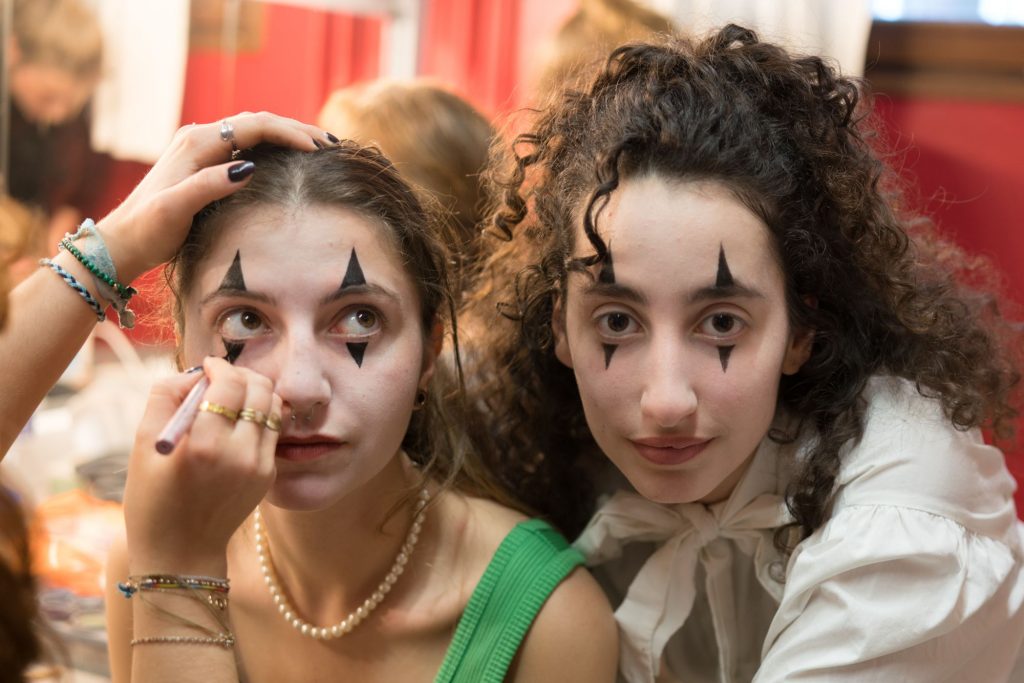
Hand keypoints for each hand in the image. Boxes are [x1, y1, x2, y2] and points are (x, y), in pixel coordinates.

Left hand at [96, 112, 333, 281]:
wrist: (123, 242)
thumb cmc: (149, 230)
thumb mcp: (176, 209)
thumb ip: (209, 185)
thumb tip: (248, 168)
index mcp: (197, 144)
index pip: (254, 126)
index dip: (289, 133)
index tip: (319, 149)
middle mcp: (199, 139)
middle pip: (257, 122)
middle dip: (295, 130)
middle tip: (329, 144)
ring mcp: (200, 150)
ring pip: (253, 131)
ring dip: (286, 135)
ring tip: (318, 147)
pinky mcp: (202, 163)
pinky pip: (245, 144)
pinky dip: (272, 146)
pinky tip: (289, 158)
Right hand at [124, 357, 280, 574]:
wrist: (180, 552)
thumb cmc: (151, 498)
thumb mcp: (142, 444)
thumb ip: (165, 396)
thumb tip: (195, 372)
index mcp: (205, 447)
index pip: (230, 385)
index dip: (219, 367)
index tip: (207, 366)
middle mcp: (240, 455)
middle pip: (260, 389)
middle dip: (241, 375)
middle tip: (220, 379)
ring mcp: (260, 466)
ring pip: (273, 406)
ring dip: (254, 393)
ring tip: (230, 398)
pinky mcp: (269, 475)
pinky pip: (272, 430)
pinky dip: (258, 417)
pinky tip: (236, 424)